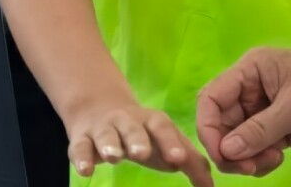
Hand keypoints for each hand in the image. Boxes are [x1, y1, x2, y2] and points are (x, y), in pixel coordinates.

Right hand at [64, 95, 211, 183]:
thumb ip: (190, 162)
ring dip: (110, 144)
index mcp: (152, 121)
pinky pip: (79, 148)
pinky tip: (85, 171)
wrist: (100, 110)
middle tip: (143, 153)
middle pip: (133, 128)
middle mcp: (127, 121)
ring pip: (106, 135)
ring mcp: (104, 129)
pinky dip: (81, 158)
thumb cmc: (144, 135)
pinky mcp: (82, 139)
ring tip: (113, 156)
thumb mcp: (167, 143)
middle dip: (138, 140)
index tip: (179, 160)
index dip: (171, 142)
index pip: (163, 128)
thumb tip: (210, 186)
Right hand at [196, 49, 290, 176]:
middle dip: (229, 150)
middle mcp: (250, 90)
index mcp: (249, 70)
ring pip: (235, 142)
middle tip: (250, 168)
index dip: (207, 128)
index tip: (221, 154)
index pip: (211, 98)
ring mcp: (262, 111)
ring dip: (246, 158)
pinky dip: (258, 161)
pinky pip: (253, 150)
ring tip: (272, 160)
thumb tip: (226, 151)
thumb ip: (259, 130)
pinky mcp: (275, 129)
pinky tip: (277, 160)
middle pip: (219, 125)